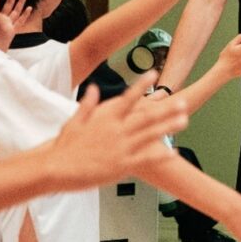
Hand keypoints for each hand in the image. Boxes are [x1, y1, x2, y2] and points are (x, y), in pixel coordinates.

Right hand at [47, 73, 186, 190]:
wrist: (55, 168)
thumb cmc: (64, 145)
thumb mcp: (74, 121)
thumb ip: (87, 104)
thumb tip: (93, 88)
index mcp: (106, 118)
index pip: (128, 97)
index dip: (142, 85)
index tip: (154, 73)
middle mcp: (116, 130)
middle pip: (146, 116)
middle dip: (166, 108)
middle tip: (183, 101)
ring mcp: (121, 147)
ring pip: (150, 135)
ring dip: (168, 127)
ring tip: (184, 120)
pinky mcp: (121, 165)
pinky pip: (145, 158)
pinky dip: (160, 154)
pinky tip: (173, 151)